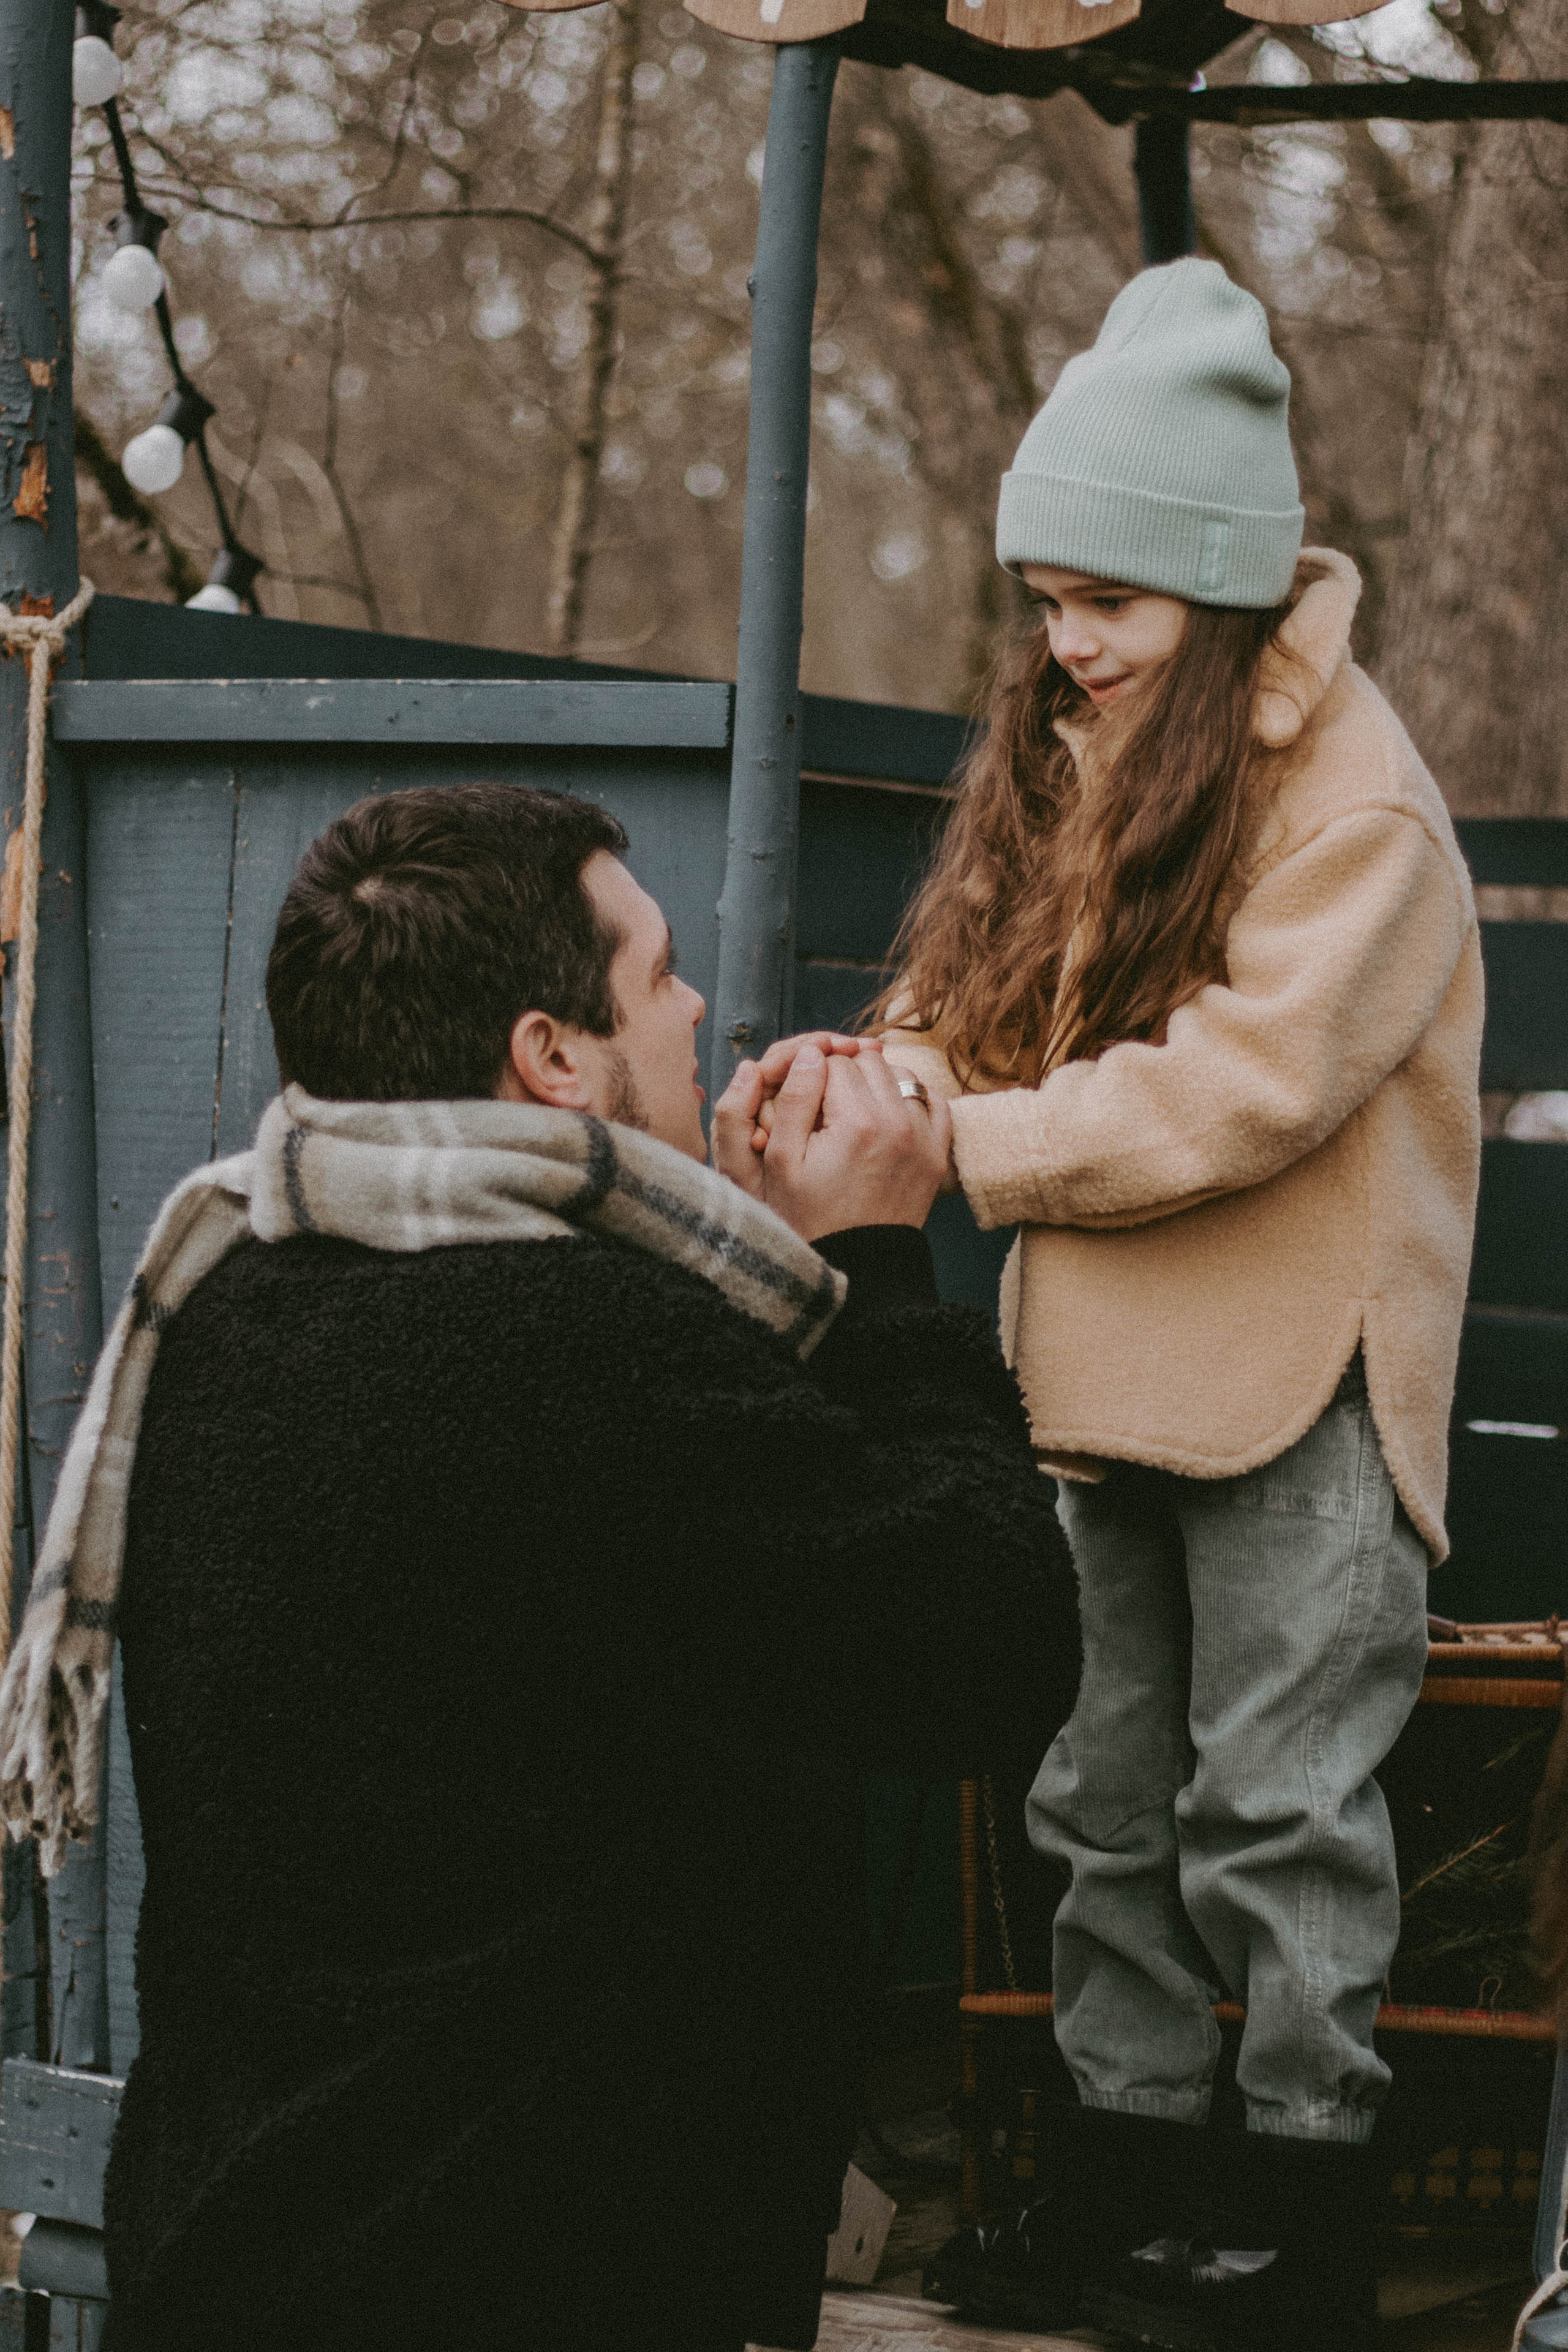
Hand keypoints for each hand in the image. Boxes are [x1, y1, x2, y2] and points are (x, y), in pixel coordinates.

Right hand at [715, 1042, 949, 1241]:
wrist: (856, 1265)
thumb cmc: (809, 1217)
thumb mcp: (781, 1160)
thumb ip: (794, 1098)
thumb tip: (812, 1053)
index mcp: (857, 1122)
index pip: (832, 1060)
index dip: (809, 1075)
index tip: (799, 1101)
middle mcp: (898, 1123)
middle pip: (867, 1062)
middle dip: (842, 1076)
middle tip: (823, 1109)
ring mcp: (925, 1138)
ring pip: (901, 1075)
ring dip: (876, 1085)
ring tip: (852, 1114)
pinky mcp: (938, 1153)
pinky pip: (933, 1102)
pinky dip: (911, 1100)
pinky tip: (887, 1118)